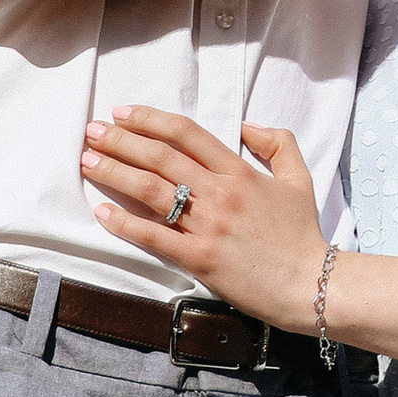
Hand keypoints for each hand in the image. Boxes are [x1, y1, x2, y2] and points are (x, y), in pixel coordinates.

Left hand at [81, 106, 322, 327]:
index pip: (187, 134)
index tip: (123, 113)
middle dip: (121, 140)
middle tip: (92, 131)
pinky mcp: (200, 259)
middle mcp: (220, 194)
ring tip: (88, 161)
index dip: (151, 119)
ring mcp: (208, 226)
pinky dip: (125, 223)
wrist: (309, 283)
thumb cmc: (302, 234)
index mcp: (240, 171)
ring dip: (115, 172)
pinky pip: (154, 236)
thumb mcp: (299, 178)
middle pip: (160, 158)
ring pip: (152, 191)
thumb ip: (278, 143)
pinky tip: (102, 211)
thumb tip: (247, 125)